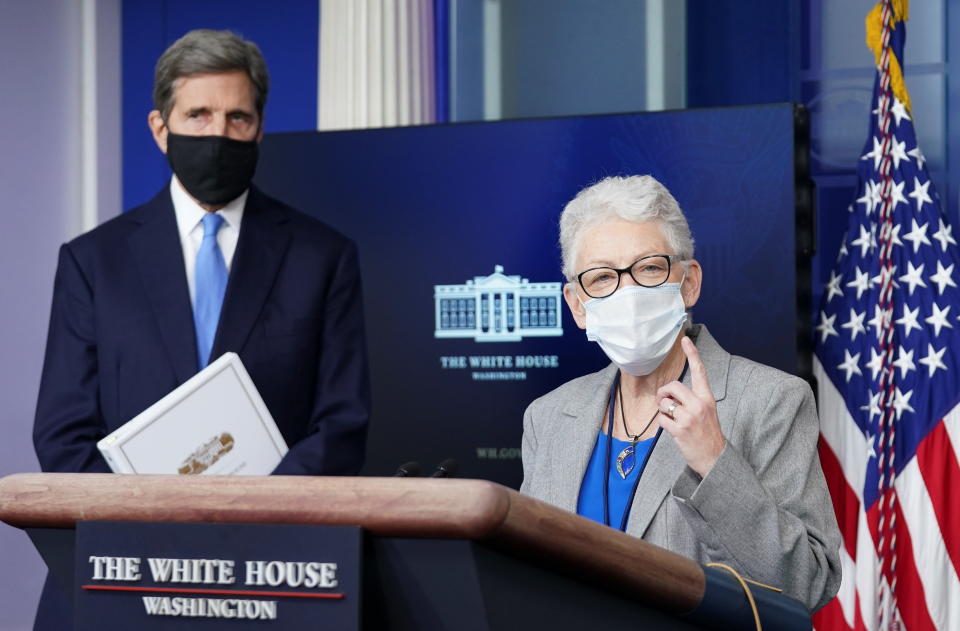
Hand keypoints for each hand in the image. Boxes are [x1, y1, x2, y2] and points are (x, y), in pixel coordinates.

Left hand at [656, 336, 725, 477]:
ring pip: (664, 403)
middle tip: (665, 402)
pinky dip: (662, 424)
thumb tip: (670, 393)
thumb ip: (692, 400)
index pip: (699, 372)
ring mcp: (689, 417)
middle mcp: (699, 404)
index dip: (692, 354)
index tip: (685, 340)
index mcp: (707, 398)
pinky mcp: (680, 429)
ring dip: (663, 411)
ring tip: (672, 420)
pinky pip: (661, 419)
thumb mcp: (706, 412)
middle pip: (672, 386)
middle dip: (664, 393)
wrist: (714, 458)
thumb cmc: (707, 434)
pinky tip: (671, 429)